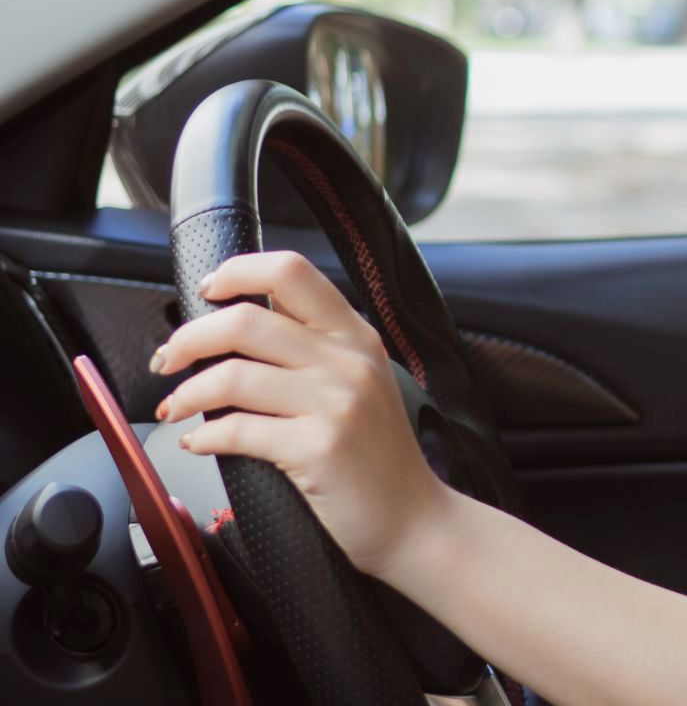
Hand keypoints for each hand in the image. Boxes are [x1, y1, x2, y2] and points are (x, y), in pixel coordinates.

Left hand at [150, 251, 451, 577]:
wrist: (413, 519)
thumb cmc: (377, 457)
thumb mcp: (360, 384)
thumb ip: (315, 350)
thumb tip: (239, 327)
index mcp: (356, 336)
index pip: (290, 272)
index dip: (236, 273)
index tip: (206, 292)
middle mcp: (348, 361)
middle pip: (245, 321)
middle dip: (189, 338)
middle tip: (168, 360)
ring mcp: (336, 404)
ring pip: (232, 376)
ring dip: (186, 393)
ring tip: (174, 407)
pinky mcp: (318, 448)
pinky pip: (236, 431)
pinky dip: (202, 437)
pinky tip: (197, 443)